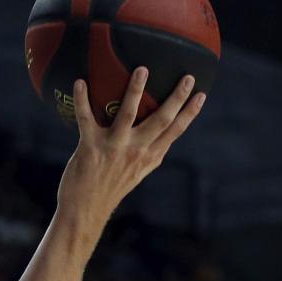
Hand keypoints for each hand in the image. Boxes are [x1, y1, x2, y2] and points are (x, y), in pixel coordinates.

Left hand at [56, 68, 206, 230]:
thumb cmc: (109, 188)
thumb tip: (160, 136)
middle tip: (187, 75)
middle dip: (176, 97)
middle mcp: (136, 151)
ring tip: (142, 69)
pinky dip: (82, 100)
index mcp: (149, 157)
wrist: (84, 211)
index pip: (175, 131)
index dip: (189, 113)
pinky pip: (86, 118)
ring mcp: (114, 148)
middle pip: (161, 120)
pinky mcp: (91, 147)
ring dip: (135, 90)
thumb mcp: (136, 173)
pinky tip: (79, 81)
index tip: (201, 94)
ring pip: (128, 113)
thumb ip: (148, 153)